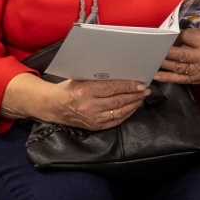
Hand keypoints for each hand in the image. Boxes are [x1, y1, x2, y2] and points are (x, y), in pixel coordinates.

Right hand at [5, 72, 148, 130]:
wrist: (52, 106)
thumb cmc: (68, 88)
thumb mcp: (80, 78)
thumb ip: (98, 77)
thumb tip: (122, 73)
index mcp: (84, 91)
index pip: (113, 88)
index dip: (130, 86)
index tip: (141, 83)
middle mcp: (89, 106)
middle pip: (119, 100)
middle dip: (136, 94)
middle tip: (146, 89)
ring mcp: (92, 118)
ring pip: (120, 111)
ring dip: (134, 104)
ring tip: (142, 97)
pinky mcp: (94, 126)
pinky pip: (116, 121)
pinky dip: (127, 114)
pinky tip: (132, 107)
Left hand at [157, 21, 199, 89]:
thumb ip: (198, 26)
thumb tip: (179, 23)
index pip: (187, 36)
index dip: (176, 34)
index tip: (168, 33)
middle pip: (180, 54)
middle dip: (165, 50)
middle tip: (152, 45)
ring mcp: (198, 70)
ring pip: (177, 67)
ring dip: (162, 63)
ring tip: (149, 57)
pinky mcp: (194, 79)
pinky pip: (178, 79)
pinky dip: (166, 77)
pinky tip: (155, 74)